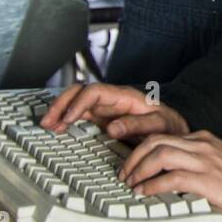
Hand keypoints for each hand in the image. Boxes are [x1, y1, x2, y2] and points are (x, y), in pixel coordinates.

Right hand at [40, 82, 188, 139]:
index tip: (68, 119)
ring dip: (60, 111)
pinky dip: (66, 119)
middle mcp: (112, 99)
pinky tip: (58, 128)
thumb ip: (138, 125)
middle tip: (48, 121)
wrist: (174, 130)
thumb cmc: (168, 126)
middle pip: (80, 92)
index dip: (79, 103)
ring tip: (47, 125)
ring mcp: (106, 108)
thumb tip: (112, 127)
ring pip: (76, 101)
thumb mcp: (159, 126)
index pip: (95, 92)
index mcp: (125, 97)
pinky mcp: (103, 118)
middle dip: (61, 104)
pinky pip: (79, 114)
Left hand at [120, 130, 221, 221]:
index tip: (131, 164)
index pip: (163, 136)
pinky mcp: (207, 180)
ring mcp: (204, 161)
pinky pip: (172, 178)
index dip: (141, 149)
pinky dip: (153, 185)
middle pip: (155, 141)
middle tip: (124, 173)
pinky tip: (146, 192)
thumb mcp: (218, 161)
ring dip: (139, 169)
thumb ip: (197, 161)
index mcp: (203, 139)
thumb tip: (171, 174)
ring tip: (131, 183)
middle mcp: (201, 145)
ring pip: (160, 154)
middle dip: (133, 157)